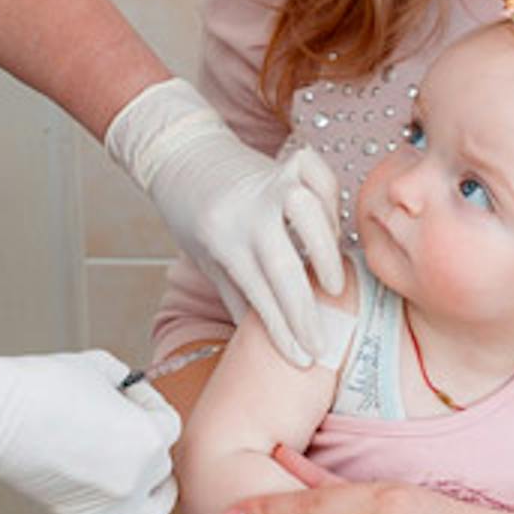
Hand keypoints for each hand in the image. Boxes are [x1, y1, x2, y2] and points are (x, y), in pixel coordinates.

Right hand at [0, 350, 180, 513]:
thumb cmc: (45, 384)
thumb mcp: (101, 367)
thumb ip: (128, 386)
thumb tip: (131, 398)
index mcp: (150, 439)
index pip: (166, 424)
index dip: (144, 405)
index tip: (117, 393)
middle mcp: (138, 479)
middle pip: (160, 466)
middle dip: (141, 443)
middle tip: (103, 422)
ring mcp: (111, 509)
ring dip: (154, 499)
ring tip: (140, 483)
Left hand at [106, 80, 342, 369]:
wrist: (181, 154)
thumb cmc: (193, 215)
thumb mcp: (205, 261)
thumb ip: (238, 297)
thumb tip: (267, 339)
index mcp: (220, 240)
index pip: (258, 295)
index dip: (283, 332)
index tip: (304, 359)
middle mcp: (246, 212)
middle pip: (285, 267)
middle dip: (307, 312)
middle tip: (324, 342)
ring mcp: (269, 184)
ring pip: (307, 212)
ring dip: (326, 252)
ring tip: (333, 284)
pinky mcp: (286, 164)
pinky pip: (318, 176)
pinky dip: (331, 199)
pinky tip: (332, 227)